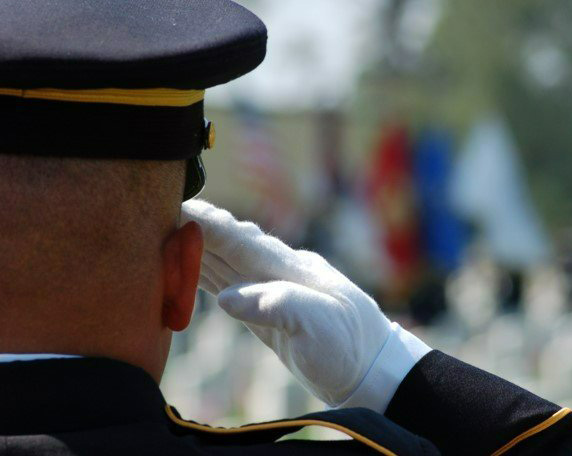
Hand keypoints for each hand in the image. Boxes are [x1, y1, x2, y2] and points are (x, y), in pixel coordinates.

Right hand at [181, 200, 429, 410]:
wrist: (371, 370)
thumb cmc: (350, 346)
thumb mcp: (320, 325)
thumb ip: (277, 305)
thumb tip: (227, 297)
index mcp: (291, 269)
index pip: (241, 239)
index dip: (207, 224)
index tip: (177, 206)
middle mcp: (279, 273)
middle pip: (228, 245)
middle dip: (193, 228)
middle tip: (155, 212)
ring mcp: (273, 291)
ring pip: (225, 263)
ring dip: (194, 249)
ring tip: (160, 234)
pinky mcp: (268, 314)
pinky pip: (229, 287)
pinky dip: (205, 277)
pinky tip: (187, 270)